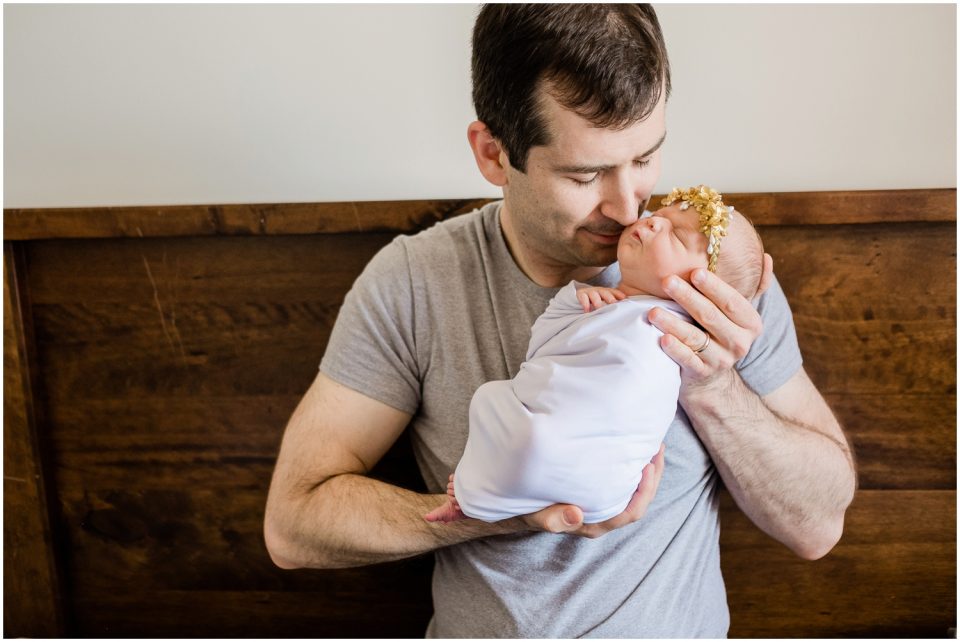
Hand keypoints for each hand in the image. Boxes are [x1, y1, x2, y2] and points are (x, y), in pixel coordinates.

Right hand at [518, 444, 664, 537]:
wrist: (520, 509)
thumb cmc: (530, 512)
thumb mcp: (537, 516)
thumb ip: (554, 519)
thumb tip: (576, 515)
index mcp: (596, 523)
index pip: (630, 512)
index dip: (644, 491)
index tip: (646, 466)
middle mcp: (604, 515)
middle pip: (639, 500)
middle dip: (652, 475)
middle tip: (657, 447)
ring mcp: (602, 504)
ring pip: (634, 490)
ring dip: (646, 468)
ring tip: (651, 444)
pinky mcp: (598, 492)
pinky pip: (623, 481)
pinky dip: (632, 466)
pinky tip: (632, 449)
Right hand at [576, 286, 626, 311]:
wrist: (578, 299)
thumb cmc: (594, 304)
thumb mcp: (603, 303)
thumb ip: (611, 305)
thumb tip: (624, 312)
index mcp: (606, 292)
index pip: (614, 292)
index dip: (619, 294)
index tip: (625, 299)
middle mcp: (598, 291)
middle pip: (605, 293)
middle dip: (610, 298)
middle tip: (614, 304)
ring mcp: (589, 292)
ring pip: (594, 295)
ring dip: (597, 302)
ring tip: (599, 308)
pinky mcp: (580, 295)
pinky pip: (583, 298)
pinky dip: (585, 304)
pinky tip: (587, 311)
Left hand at [648, 254, 773, 395]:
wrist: (713, 374)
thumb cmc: (721, 331)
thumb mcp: (739, 312)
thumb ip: (754, 286)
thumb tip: (766, 257)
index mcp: (750, 323)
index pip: (731, 302)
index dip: (714, 287)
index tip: (695, 272)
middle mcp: (739, 343)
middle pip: (710, 316)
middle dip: (687, 297)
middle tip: (667, 281)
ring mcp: (721, 360)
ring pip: (695, 338)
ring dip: (673, 323)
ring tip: (652, 311)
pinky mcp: (702, 373)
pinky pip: (688, 360)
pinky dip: (676, 350)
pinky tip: (663, 339)